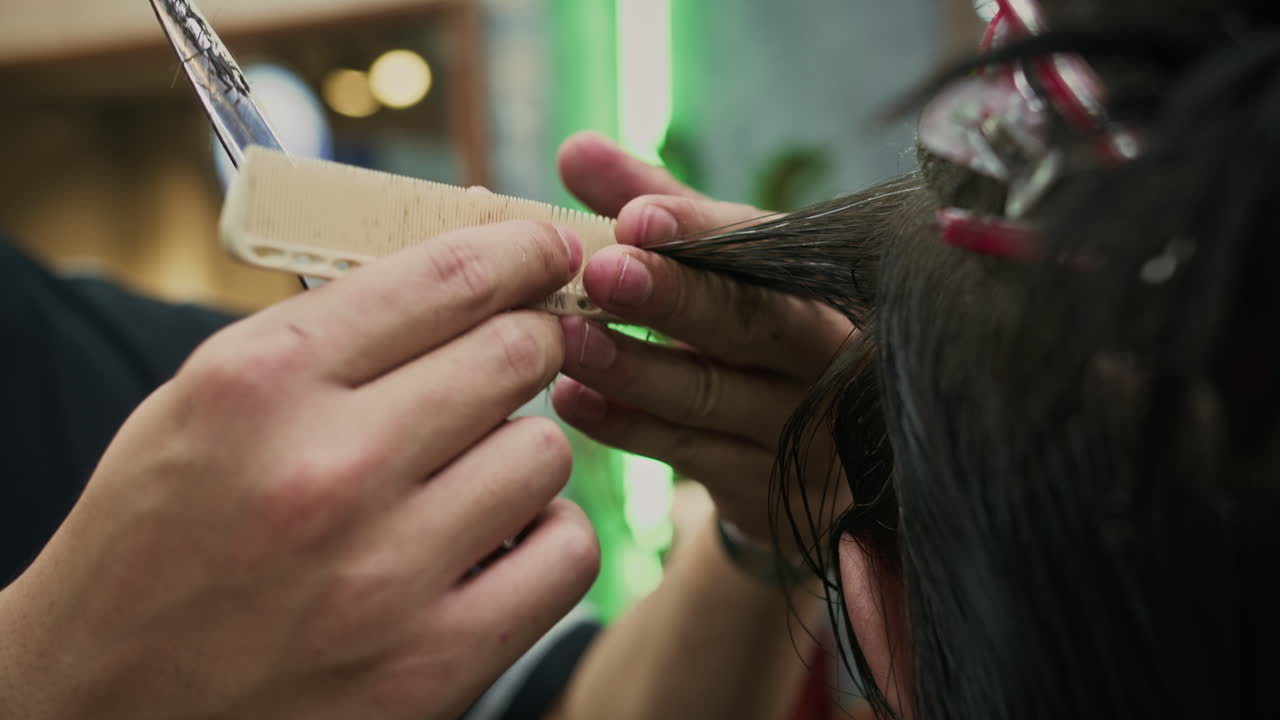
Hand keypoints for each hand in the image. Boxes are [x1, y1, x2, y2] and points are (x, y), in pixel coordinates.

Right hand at [0, 222, 599, 719]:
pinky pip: (567, 555)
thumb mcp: (208, 403)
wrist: (101, 702)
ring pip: (546, 453)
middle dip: (533, 341)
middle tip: (527, 348)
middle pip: (515, 355)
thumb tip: (471, 264)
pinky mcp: (432, 665)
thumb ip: (332, 333)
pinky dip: (548, 537)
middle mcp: (327, 470)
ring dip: (523, 450)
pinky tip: (502, 538)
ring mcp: (385, 575)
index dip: (519, 250)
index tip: (545, 247)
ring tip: (472, 469)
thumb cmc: (159, 536)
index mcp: (259, 384)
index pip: (445, 278)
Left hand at [552, 132, 853, 543]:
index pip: (767, 249)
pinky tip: (573, 399)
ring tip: (565, 337)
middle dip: (675, 296)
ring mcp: (804, 431)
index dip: (699, 232)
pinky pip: (688, 454)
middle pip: (754, 322)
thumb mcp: (722, 271)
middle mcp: (829, 355)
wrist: (815, 464)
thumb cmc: (753, 341)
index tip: (632, 215)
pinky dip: (627, 427)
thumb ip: (654, 209)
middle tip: (601, 271)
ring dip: (633, 367)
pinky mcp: (766, 489)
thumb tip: (574, 148)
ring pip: (711, 394)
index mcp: (823, 284)